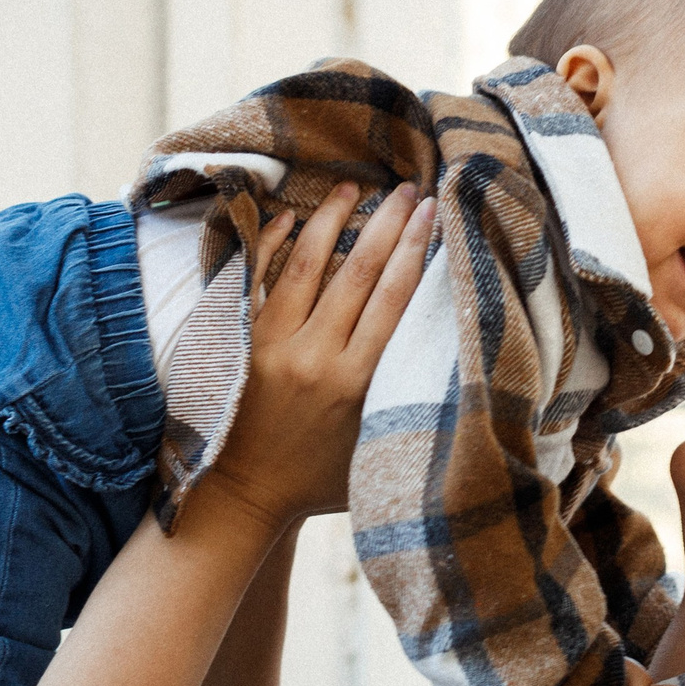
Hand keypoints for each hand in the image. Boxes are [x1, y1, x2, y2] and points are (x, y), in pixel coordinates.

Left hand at [199, 181, 434, 530]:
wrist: (242, 498)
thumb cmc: (318, 483)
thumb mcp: (374, 448)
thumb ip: (401, 399)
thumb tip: (444, 356)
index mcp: (353, 382)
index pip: (392, 299)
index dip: (416, 250)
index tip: (433, 214)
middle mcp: (312, 356)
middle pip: (357, 272)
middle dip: (387, 225)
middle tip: (408, 189)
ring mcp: (271, 345)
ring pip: (304, 264)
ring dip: (331, 221)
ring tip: (353, 188)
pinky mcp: (240, 343)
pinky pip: (255, 280)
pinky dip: (269, 244)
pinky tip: (288, 216)